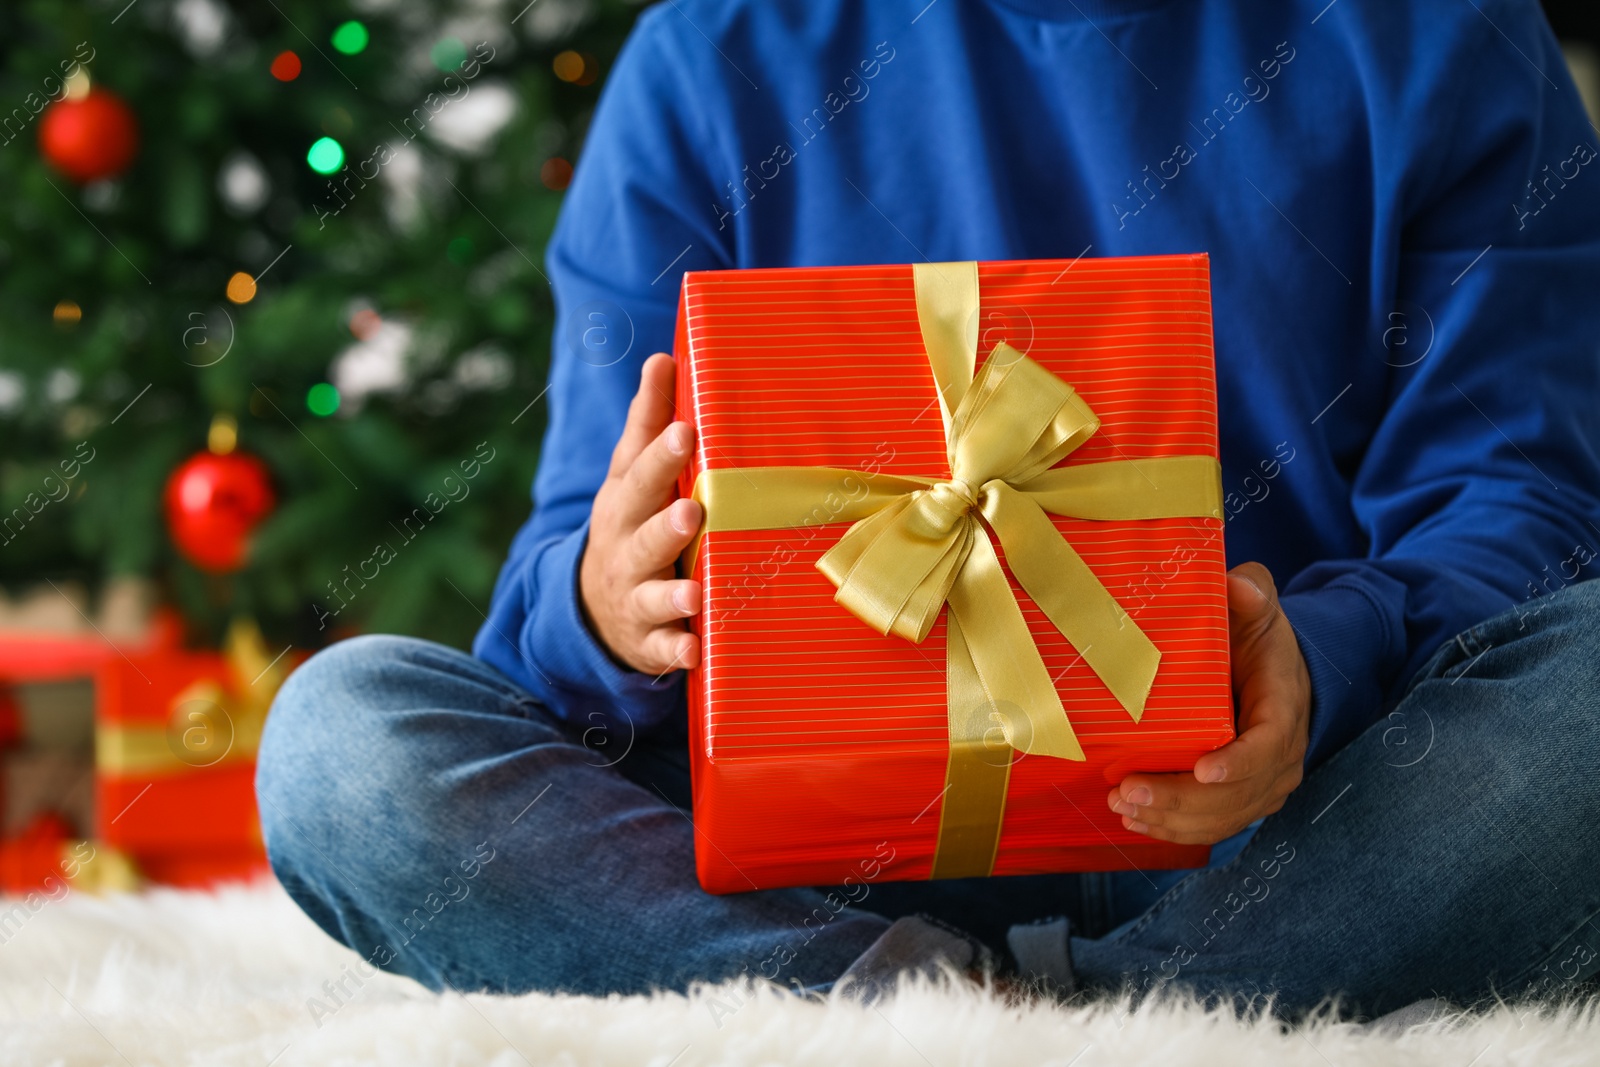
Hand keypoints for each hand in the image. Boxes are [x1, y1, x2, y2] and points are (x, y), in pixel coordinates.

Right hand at [579, 352, 703, 674]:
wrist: (593, 609)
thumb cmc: (629, 524)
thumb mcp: (628, 477)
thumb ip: (648, 422)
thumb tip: (663, 356)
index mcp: (624, 502)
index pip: (639, 473)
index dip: (660, 453)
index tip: (685, 430)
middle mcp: (625, 548)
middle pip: (643, 532)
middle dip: (666, 521)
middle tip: (693, 509)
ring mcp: (635, 595)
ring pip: (652, 593)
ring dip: (674, 593)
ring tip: (695, 591)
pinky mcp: (649, 639)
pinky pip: (662, 647)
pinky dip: (676, 650)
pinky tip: (693, 650)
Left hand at [1107, 561, 1310, 844]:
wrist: (1279, 673)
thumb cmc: (1260, 640)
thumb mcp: (1259, 609)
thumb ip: (1252, 593)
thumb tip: (1234, 583)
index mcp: (1284, 708)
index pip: (1268, 744)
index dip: (1238, 762)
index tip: (1202, 769)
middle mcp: (1281, 757)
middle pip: (1237, 794)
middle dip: (1182, 799)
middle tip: (1130, 792)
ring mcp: (1264, 784)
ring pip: (1223, 817)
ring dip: (1172, 820)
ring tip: (1123, 808)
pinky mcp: (1244, 799)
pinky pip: (1214, 825)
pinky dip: (1177, 829)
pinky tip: (1137, 823)